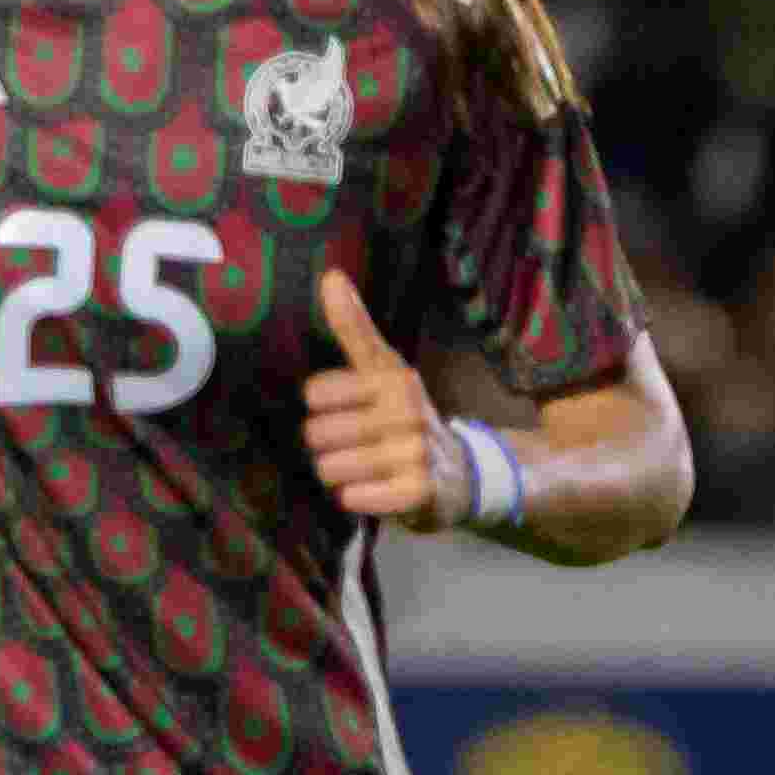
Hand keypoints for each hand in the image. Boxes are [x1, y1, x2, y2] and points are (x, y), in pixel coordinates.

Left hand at [303, 269, 454, 529]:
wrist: (459, 474)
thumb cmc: (405, 417)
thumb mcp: (384, 370)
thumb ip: (354, 327)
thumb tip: (330, 276)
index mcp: (395, 378)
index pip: (315, 393)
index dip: (322, 408)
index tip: (348, 410)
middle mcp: (407, 411)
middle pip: (317, 434)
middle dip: (328, 446)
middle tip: (358, 446)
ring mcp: (415, 453)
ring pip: (331, 469)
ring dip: (340, 475)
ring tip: (366, 470)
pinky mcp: (417, 493)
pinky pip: (354, 498)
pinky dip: (357, 499)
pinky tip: (376, 490)